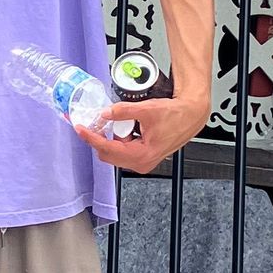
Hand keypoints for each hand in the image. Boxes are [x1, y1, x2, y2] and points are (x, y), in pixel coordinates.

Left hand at [71, 92, 211, 172]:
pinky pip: (124, 151)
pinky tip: (124, 128)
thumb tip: (105, 113)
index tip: (81, 129)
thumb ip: (123, 111)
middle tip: (94, 123)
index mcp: (142, 155)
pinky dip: (119, 140)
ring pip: (115, 153)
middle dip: (100, 138)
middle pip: (109, 155)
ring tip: (115, 123)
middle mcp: (142, 162)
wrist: (191, 114)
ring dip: (110, 139)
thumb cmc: (176, 115)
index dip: (91, 138)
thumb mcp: (146, 110)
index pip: (108, 149)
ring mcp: (143, 161)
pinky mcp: (144, 156)